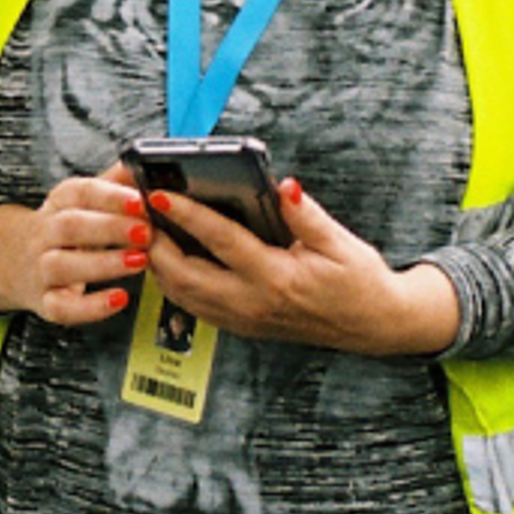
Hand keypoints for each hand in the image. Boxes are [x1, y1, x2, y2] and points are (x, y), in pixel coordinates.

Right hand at [0, 168, 151, 327]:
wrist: (13, 262)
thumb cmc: (64, 229)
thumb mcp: (82, 201)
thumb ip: (114, 184)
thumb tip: (144, 166)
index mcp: (58, 203)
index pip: (80, 192)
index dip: (110, 196)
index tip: (139, 201)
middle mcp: (44, 233)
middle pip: (70, 226)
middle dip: (110, 228)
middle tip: (145, 231)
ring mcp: (41, 269)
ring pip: (64, 265)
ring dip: (104, 263)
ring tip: (139, 261)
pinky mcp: (46, 302)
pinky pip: (63, 308)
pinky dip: (92, 307)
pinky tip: (120, 299)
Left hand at [139, 179, 459, 357]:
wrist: (374, 326)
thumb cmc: (359, 281)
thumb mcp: (340, 242)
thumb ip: (304, 214)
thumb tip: (282, 185)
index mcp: (278, 278)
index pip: (221, 241)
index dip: (187, 216)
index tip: (160, 194)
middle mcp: (253, 303)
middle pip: (185, 275)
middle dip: (154, 243)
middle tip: (138, 212)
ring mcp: (244, 320)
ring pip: (182, 295)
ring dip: (158, 264)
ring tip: (145, 230)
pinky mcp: (242, 327)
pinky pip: (194, 306)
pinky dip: (174, 282)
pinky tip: (168, 258)